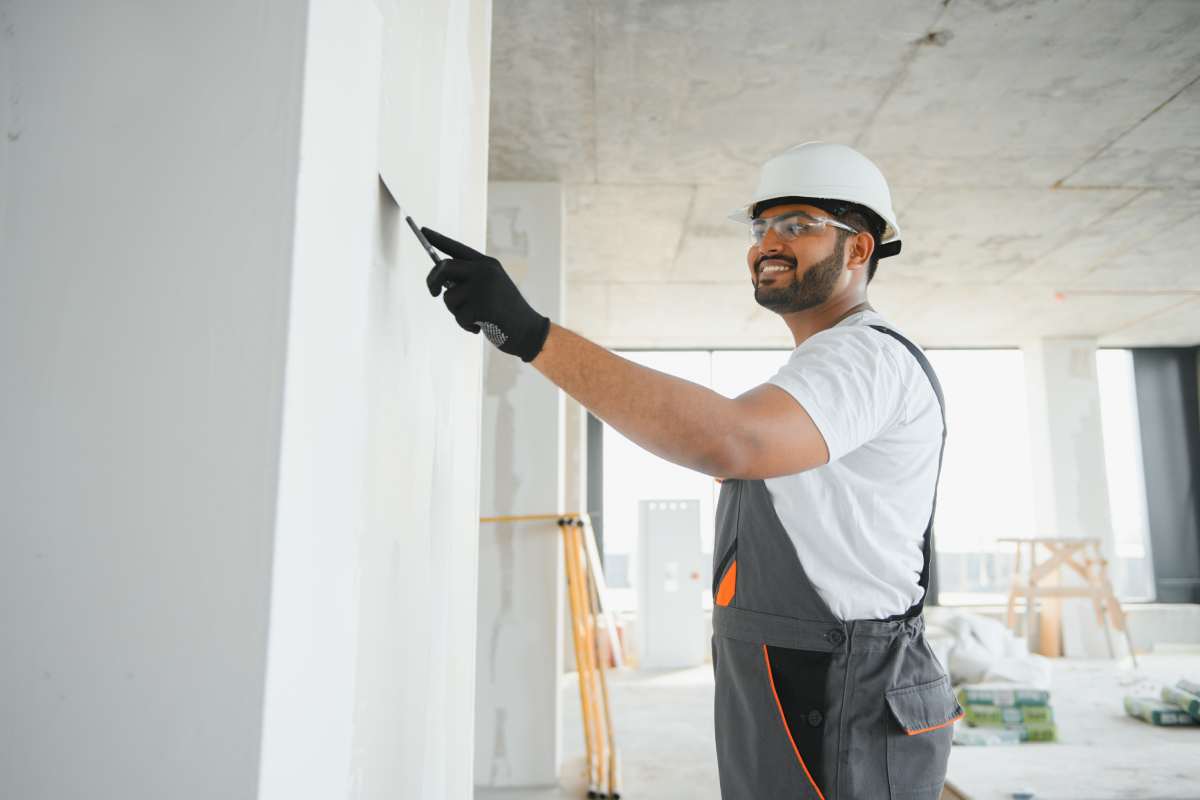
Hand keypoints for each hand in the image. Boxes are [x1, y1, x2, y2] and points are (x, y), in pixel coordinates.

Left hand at [422, 227, 550, 362]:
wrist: (528, 331)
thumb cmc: (505, 313)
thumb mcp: (491, 288)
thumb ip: (469, 281)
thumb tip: (440, 281)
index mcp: (487, 264)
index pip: (457, 248)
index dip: (438, 239)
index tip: (423, 230)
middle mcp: (485, 271)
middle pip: (445, 267)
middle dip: (432, 281)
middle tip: (433, 292)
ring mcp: (483, 287)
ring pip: (448, 296)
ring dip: (455, 311)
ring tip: (473, 318)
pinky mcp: (481, 305)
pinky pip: (458, 315)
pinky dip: (464, 325)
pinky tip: (479, 326)